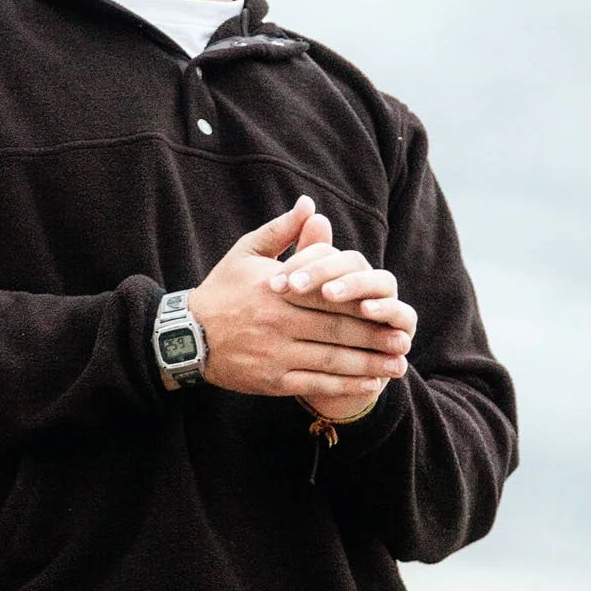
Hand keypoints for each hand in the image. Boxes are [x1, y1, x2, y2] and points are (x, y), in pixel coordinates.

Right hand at [187, 197, 409, 417]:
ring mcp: (275, 353)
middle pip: (337, 329)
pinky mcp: (272, 380)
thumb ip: (282, 231)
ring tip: (397, 366)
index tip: (392, 306)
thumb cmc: (222, 290)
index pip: (328, 294)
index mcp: (277, 288)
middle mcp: (278, 321)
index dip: (363, 303)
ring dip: (369, 364)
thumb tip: (310, 205)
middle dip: (375, 337)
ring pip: (332, 360)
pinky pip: (316, 383)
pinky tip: (369, 383)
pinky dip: (345, 385)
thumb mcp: (247, 252)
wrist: (186, 336)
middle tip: (405, 339)